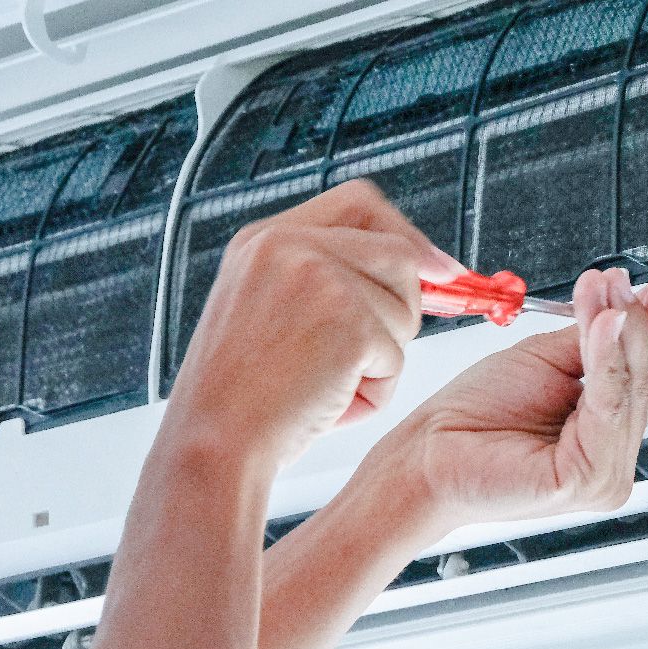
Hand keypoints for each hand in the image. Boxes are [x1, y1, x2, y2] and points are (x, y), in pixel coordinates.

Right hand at [164, 180, 462, 469]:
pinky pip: (397, 357)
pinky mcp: (348, 322)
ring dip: (383, 357)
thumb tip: (431, 265)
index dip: (405, 233)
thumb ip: (330, 275)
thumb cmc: (243, 396)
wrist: (210, 445)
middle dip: (403, 307)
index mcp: (264, 239)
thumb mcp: (268, 309)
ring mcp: (319, 279)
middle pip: (399, 254)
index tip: (436, 267)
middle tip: (366, 355)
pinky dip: (374, 391)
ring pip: (406, 307)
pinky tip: (327, 404)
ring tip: (326, 384)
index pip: (360, 203)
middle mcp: (288, 246)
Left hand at [368, 269, 647, 532]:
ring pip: (632, 390)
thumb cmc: (472, 418)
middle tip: (625, 281)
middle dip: (640, 321)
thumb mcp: (545, 361)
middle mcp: (614, 459)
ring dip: (623, 332)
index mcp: (607, 433)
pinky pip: (608, 409)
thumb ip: (591, 343)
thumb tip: (625, 306)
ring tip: (609, 291)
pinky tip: (604, 325)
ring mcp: (605, 476)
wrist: (426, 454)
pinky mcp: (587, 480)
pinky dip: (608, 360)